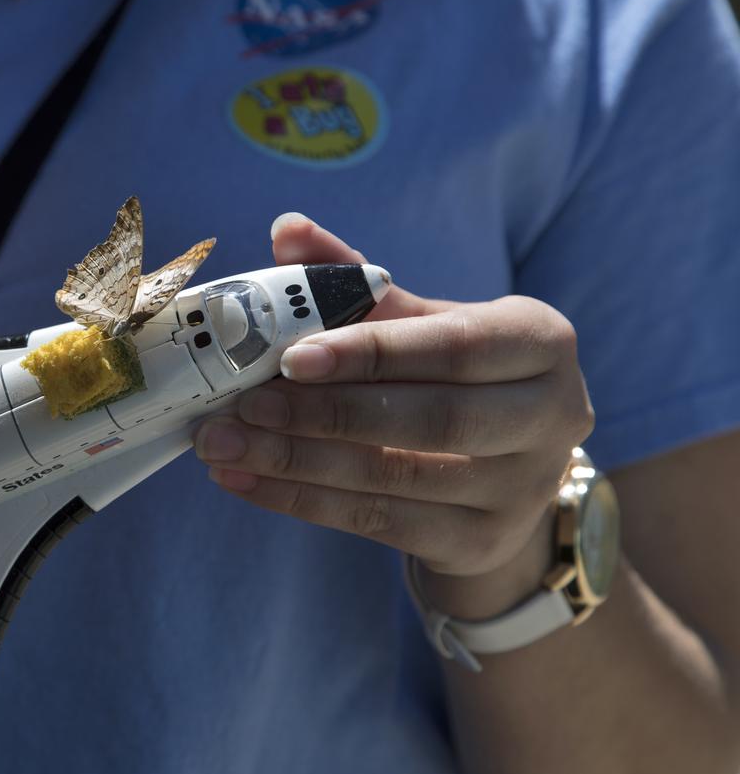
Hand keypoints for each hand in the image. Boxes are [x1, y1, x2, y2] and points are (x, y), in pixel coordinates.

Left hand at [195, 213, 594, 617]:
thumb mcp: (420, 321)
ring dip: (296, 463)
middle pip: (428, 419)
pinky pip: (378, 523)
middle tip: (241, 408)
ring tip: (223, 446)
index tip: (289, 357)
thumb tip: (288, 231)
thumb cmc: (452, 374)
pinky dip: (301, 500)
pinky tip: (244, 481)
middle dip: (323, 414)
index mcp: (541, 342)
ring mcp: (523, 489)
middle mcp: (551, 416)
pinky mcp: (481, 542)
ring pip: (395, 479)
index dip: (370, 351)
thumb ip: (356, 280)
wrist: (504, 468)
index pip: (452, 346)